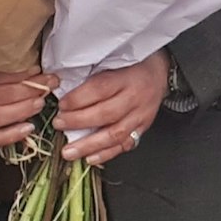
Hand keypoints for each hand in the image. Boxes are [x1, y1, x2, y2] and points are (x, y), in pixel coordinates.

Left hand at [58, 51, 169, 166]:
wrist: (161, 72)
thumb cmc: (133, 65)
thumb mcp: (114, 62)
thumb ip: (93, 77)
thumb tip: (63, 90)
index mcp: (127, 77)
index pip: (100, 89)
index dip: (78, 99)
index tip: (61, 105)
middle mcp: (136, 97)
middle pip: (106, 114)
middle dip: (78, 122)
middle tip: (59, 124)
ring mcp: (141, 116)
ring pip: (115, 134)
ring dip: (89, 145)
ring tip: (69, 152)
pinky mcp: (143, 128)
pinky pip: (125, 145)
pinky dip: (107, 154)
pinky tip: (90, 158)